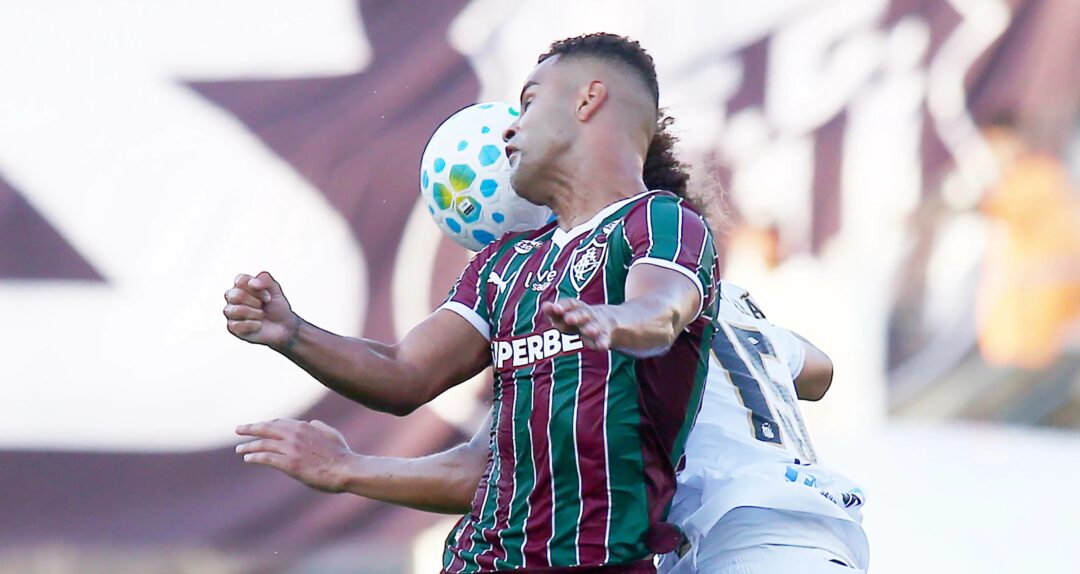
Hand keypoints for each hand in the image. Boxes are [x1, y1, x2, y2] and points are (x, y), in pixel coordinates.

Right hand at [223, 271, 298, 348]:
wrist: (283, 326)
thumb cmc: (276, 307)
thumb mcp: (275, 289)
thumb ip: (265, 279)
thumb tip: (252, 283)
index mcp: (241, 286)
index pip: (240, 280)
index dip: (258, 290)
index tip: (268, 297)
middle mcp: (232, 298)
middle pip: (236, 296)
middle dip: (256, 302)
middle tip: (264, 306)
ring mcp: (231, 313)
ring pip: (237, 310)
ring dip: (256, 314)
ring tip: (262, 315)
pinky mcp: (232, 327)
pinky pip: (237, 325)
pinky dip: (254, 325)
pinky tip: (259, 325)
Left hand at [235, 419, 352, 492]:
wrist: (346, 469)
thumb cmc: (342, 454)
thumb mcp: (331, 434)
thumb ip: (319, 426)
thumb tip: (310, 422)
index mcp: (305, 427)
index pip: (279, 423)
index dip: (267, 424)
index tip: (258, 426)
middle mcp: (295, 435)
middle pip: (266, 428)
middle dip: (250, 428)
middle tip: (239, 429)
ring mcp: (291, 449)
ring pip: (263, 443)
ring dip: (249, 445)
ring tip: (239, 449)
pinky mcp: (289, 464)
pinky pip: (266, 457)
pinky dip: (255, 456)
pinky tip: (248, 458)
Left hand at [541, 299, 615, 350]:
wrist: (605, 320)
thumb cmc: (577, 318)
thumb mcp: (565, 315)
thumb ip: (554, 312)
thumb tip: (545, 305)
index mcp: (576, 308)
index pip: (569, 304)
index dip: (562, 306)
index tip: (555, 308)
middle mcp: (587, 314)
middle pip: (581, 314)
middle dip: (576, 316)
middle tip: (569, 319)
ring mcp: (597, 324)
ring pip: (594, 326)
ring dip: (591, 328)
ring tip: (589, 331)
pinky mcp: (604, 336)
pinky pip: (604, 339)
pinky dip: (602, 342)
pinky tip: (602, 347)